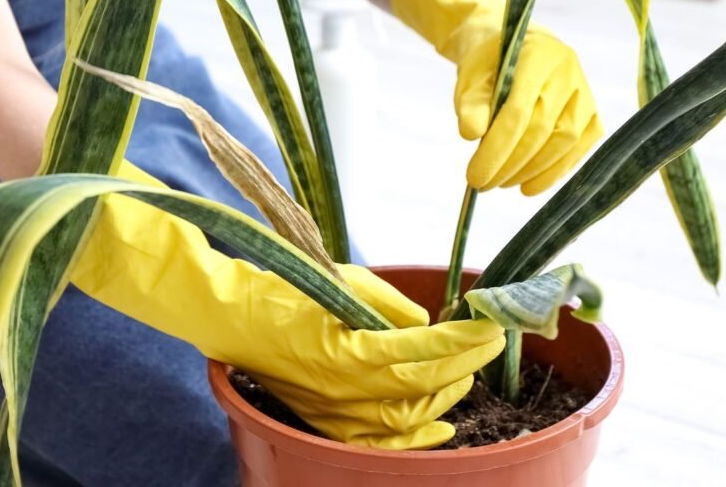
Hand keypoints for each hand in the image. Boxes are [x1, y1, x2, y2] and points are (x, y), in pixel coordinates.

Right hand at [241, 265, 504, 448]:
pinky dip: (417, 438)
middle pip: (421, 384)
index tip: (488, 325)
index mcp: (347, 347)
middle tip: (488, 343)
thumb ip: (390, 306)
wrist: (237, 321)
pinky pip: (382, 442)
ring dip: (445, 396)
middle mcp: (344, 387)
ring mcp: (336, 411)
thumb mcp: (343, 282)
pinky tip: (442, 426)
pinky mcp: (329, 423)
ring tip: (466, 374)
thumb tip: (428, 327)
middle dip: (464, 364)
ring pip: (407, 418)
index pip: (421, 348)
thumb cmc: (289, 293)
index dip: (461, 339)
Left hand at [390, 0, 602, 194]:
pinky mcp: (593, 112)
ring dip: (530, 170)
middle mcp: (569, 71)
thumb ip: (471, 104)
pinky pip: (580, 147)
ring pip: (564, 141)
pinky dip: (555, 171)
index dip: (497, 148)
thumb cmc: (488, 66)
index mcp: (537, 56)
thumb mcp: (470, 79)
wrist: (513, 49)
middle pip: (542, 130)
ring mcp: (585, 92)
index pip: (519, 111)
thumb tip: (470, 134)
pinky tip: (529, 186)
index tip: (474, 177)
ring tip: (500, 183)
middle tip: (482, 184)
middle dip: (510, 164)